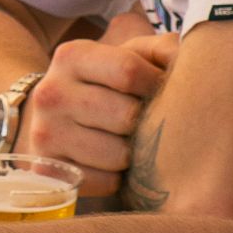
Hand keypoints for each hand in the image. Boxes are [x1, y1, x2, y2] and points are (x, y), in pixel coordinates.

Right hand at [17, 32, 179, 196]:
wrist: (48, 118)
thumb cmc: (104, 87)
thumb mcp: (125, 57)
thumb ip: (160, 50)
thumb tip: (187, 57)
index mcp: (71, 56)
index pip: (128, 71)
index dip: (156, 84)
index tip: (161, 91)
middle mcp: (51, 93)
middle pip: (126, 116)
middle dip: (146, 122)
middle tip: (145, 121)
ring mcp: (45, 133)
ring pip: (118, 154)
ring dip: (134, 154)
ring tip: (128, 142)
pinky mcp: (47, 170)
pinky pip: (105, 183)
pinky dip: (116, 178)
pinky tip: (109, 163)